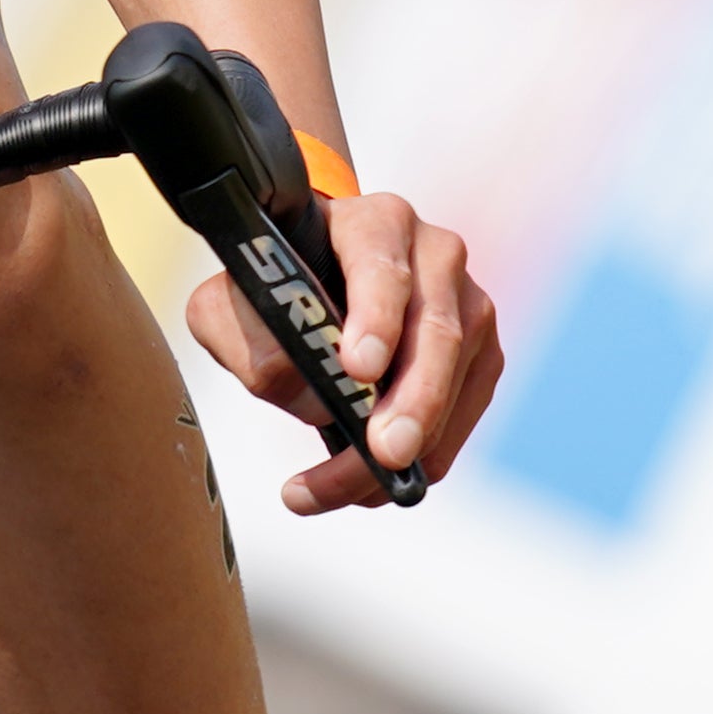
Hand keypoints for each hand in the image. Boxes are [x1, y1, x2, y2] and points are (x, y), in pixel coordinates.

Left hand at [185, 188, 500, 514]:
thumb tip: (314, 399)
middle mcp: (434, 253)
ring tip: (350, 490)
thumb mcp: (231, 301)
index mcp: (373, 223)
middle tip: (383, 454)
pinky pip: (464, 413)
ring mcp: (468, 303)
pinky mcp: (481, 353)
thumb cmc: (274, 286)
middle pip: (437, 331)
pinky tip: (373, 486)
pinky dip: (427, 456)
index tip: (356, 368)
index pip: (380, 265)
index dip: (374, 317)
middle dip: (413, 400)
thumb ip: (249, 341)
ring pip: (459, 379)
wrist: (317, 274)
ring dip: (414, 444)